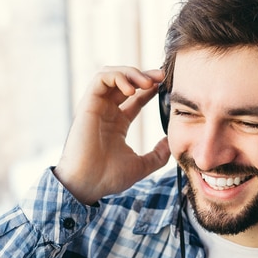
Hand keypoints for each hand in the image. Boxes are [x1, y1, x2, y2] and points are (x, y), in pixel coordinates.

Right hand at [54, 67, 170, 204]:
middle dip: (144, 75)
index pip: (135, 98)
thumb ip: (158, 154)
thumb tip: (169, 141)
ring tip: (148, 83)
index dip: (150, 89)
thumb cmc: (108, 177)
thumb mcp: (142, 165)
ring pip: (112, 75)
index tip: (165, 85)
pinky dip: (117, 77)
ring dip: (131, 73)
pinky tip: (131, 89)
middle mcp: (106, 112)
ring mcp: (96, 107)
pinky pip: (101, 79)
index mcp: (117, 123)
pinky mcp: (87, 104)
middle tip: (161, 76)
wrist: (88, 184)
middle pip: (124, 82)